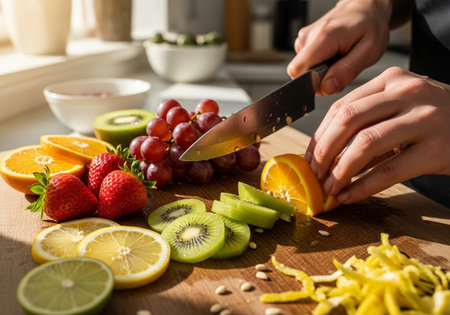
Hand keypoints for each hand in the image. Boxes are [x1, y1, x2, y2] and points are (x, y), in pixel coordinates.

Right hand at [287, 0, 390, 94]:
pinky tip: (334, 57)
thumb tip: (326, 87)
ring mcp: (304, 38)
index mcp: (324, 37)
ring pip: (304, 70)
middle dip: (321, 80)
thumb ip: (347, 71)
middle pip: (301, 73)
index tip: (330, 80)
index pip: (297, 70)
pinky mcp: (303, 41)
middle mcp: (309, 36)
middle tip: (342, 69)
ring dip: (323, 73)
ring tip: (340, 61)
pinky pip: (306, 64)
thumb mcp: (370, 51)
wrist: (365, 9)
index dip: (312, 83)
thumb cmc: (370, 27)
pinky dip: (321, 66)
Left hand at [304, 67, 449, 203]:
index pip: (342, 106)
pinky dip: (363, 186)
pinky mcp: (438, 148)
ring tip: (330, 187)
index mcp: (392, 81)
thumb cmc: (436, 120)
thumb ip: (369, 121)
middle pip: (348, 120)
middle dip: (323, 151)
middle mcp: (407, 93)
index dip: (319, 135)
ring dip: (340, 170)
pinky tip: (349, 196)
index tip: (309, 157)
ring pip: (366, 143)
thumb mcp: (402, 108)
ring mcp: (425, 118)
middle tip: (314, 173)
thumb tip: (327, 154)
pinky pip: (389, 170)